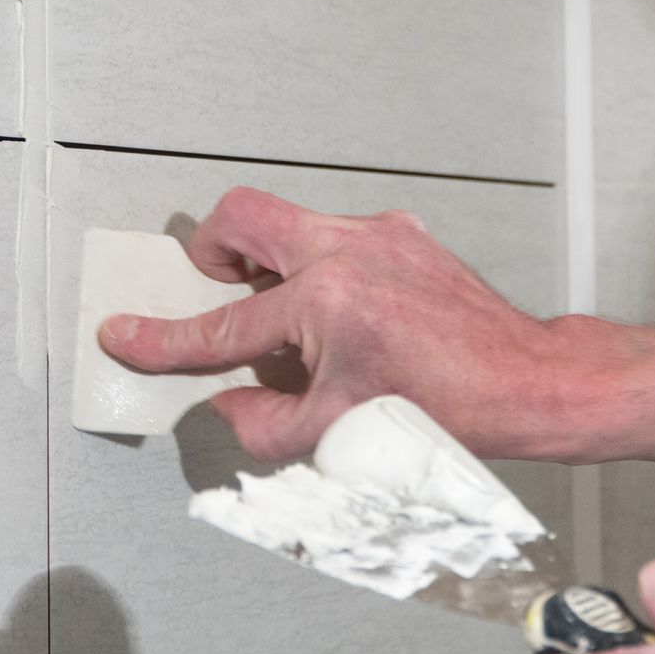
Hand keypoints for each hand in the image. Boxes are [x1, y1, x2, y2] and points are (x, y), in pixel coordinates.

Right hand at [95, 186, 603, 460]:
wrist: (529, 383)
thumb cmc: (454, 409)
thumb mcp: (336, 436)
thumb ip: (261, 423)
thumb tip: (227, 403)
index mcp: (327, 303)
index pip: (222, 326)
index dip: (163, 339)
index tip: (125, 334)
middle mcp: (349, 253)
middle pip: (242, 217)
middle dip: (214, 253)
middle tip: (219, 293)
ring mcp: (380, 235)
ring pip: (290, 224)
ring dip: (273, 267)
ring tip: (290, 321)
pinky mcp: (404, 235)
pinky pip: (336, 238)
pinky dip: (321, 273)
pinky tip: (341, 320)